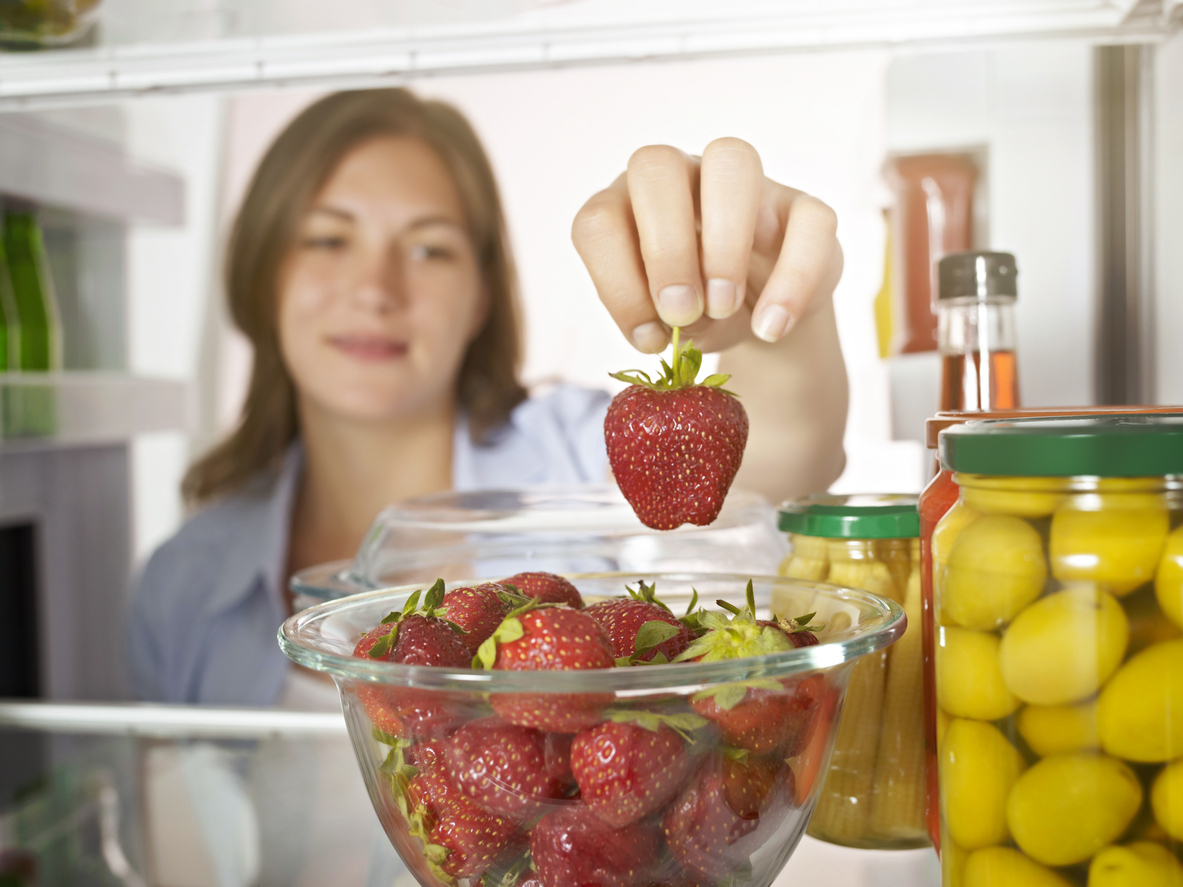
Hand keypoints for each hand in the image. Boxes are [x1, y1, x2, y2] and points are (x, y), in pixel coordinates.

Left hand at [572, 138, 841, 352]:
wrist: (758, 319)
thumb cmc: (695, 312)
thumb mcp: (663, 325)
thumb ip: (651, 320)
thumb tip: (660, 325)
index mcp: (630, 205)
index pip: (601, 219)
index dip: (617, 281)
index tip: (647, 335)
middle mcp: (682, 177)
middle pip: (656, 166)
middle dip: (665, 248)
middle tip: (681, 312)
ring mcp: (746, 183)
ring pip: (732, 160)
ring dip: (723, 241)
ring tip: (723, 308)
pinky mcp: (803, 208)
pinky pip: (809, 218)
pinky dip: (792, 278)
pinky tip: (770, 326)